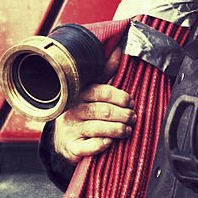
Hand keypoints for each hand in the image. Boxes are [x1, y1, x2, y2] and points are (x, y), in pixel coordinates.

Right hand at [53, 48, 134, 163]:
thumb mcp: (91, 91)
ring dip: (117, 129)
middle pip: (103, 110)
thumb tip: (118, 50)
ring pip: (98, 128)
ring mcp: (71, 129)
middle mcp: (73, 110)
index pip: (102, 91)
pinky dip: (101, 144)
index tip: (131, 102)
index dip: (120, 97)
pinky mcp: (72, 147)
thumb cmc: (83, 112)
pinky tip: (109, 142)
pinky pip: (88, 146)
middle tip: (133, 118)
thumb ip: (105, 73)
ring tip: (127, 130)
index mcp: (80, 94)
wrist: (64, 140)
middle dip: (123, 114)